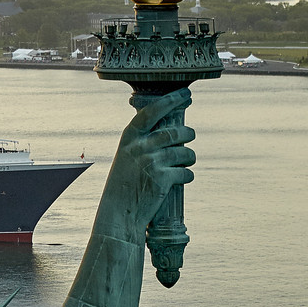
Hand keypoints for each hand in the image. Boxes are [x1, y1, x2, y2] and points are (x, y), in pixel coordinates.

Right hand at [97, 87, 195, 238]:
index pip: (153, 111)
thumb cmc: (123, 185)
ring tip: (187, 161)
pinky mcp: (162, 179)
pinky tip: (183, 178)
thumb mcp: (126, 158)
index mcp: (129, 138)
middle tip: (189, 136)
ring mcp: (152, 162)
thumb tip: (170, 132)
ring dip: (190, 157)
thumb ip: (143, 143)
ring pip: (184, 153)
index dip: (171, 100)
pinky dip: (188, 175)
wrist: (118, 213)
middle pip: (176, 132)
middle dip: (188, 134)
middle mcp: (140, 147)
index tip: (186, 93)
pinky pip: (186, 172)